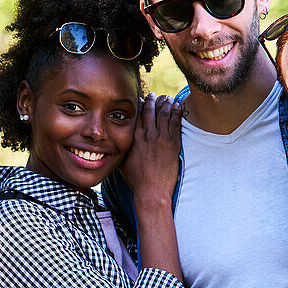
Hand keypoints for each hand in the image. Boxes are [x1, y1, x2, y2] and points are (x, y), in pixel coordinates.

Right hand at [120, 93, 183, 208]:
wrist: (151, 191)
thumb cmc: (136, 180)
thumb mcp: (122, 163)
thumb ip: (118, 150)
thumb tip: (110, 147)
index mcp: (134, 137)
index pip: (136, 115)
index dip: (139, 105)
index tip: (141, 100)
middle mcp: (147, 135)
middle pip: (150, 110)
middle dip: (152, 100)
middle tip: (154, 96)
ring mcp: (161, 138)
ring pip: (164, 113)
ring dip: (165, 103)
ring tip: (167, 98)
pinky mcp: (173, 144)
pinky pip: (176, 122)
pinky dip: (176, 112)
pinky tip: (177, 106)